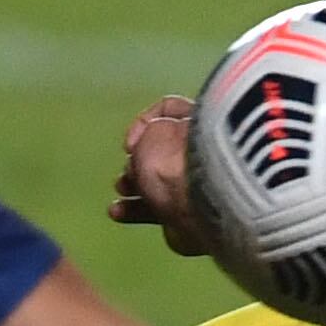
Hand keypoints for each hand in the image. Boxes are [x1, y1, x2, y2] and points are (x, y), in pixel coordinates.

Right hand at [108, 94, 210, 254]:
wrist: (202, 210)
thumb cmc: (178, 161)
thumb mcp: (151, 134)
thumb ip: (146, 137)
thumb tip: (146, 152)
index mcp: (204, 121)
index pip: (169, 110)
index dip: (143, 122)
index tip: (131, 142)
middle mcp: (206, 151)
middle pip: (162, 149)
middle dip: (137, 158)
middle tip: (128, 168)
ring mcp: (201, 186)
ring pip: (159, 181)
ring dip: (133, 184)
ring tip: (122, 189)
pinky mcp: (193, 215)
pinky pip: (160, 207)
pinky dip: (138, 208)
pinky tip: (119, 212)